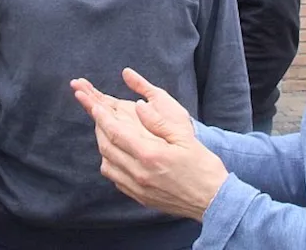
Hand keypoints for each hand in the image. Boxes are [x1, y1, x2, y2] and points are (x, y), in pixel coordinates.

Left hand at [71, 68, 228, 221]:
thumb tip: (138, 105)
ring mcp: (138, 188)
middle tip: (96, 114)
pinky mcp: (140, 197)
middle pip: (106, 147)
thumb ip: (158, 121)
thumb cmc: (203, 167)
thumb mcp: (184, 137)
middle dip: (98, 128)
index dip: (101, 117)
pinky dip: (110, 164)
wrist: (212, 200)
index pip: (116, 132)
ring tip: (106, 132)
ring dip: (103, 146)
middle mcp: (139, 173)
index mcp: (150, 155)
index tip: (92, 104)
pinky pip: (115, 179)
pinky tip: (116, 155)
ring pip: (107, 164)